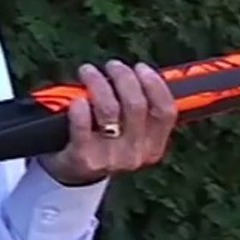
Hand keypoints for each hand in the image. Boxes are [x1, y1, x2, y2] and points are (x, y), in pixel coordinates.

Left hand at [39, 60, 176, 186]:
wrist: (73, 173)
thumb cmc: (103, 143)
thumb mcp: (131, 133)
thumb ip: (141, 109)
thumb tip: (143, 72)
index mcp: (153, 147)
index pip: (166, 111)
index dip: (155, 84)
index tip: (141, 67)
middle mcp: (135, 154)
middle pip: (136, 104)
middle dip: (123, 77)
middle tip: (112, 66)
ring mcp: (110, 158)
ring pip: (109, 109)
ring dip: (98, 83)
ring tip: (88, 72)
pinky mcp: (83, 158)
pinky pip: (82, 125)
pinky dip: (79, 107)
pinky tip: (76, 98)